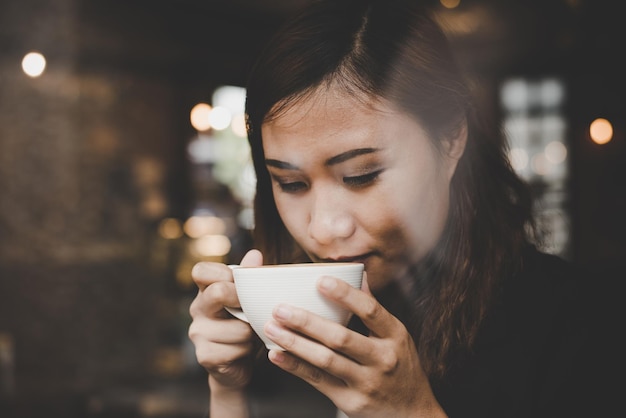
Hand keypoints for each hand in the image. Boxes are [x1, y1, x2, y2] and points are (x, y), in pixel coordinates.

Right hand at [188, 249, 263, 389]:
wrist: (236, 364)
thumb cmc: (243, 324)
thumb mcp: (247, 299)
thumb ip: (249, 277)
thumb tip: (255, 254)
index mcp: (205, 291)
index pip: (201, 271)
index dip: (224, 273)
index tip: (240, 284)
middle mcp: (197, 309)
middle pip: (218, 292)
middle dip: (244, 301)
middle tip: (253, 310)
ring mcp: (198, 333)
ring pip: (237, 327)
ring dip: (251, 332)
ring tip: (251, 334)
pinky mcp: (205, 355)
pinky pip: (236, 348)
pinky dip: (247, 350)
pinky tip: (244, 350)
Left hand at [263, 273, 445, 417]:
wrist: (412, 414)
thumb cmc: (401, 368)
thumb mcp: (397, 336)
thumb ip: (375, 308)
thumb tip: (359, 274)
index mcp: (395, 336)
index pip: (370, 310)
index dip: (345, 294)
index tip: (320, 280)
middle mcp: (382, 359)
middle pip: (340, 338)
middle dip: (307, 322)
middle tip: (280, 308)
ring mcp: (366, 383)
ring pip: (325, 361)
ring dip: (295, 343)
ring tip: (271, 328)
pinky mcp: (350, 402)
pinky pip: (318, 381)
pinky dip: (295, 367)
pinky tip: (276, 354)